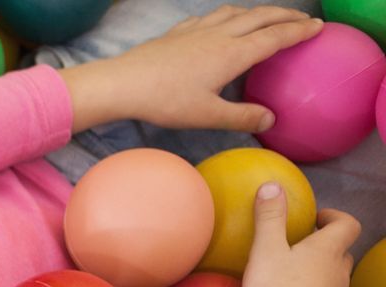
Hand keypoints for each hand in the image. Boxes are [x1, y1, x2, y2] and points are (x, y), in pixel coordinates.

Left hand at [61, 6, 322, 133]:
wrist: (122, 83)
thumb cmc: (165, 101)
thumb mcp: (207, 115)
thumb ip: (240, 117)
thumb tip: (270, 120)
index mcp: (233, 53)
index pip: (275, 37)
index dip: (299, 31)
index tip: (318, 27)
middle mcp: (220, 35)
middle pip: (261, 17)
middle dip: (286, 16)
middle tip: (304, 19)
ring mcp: (198, 30)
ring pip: (236, 13)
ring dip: (258, 12)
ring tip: (268, 16)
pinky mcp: (178, 32)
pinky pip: (210, 17)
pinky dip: (226, 16)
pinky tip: (220, 22)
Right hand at [185, 185, 359, 286]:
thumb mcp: (265, 249)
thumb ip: (269, 217)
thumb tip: (271, 186)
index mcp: (327, 250)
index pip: (348, 225)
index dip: (336, 218)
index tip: (317, 220)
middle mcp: (339, 272)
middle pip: (343, 253)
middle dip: (328, 248)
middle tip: (303, 249)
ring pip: (336, 280)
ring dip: (323, 275)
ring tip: (296, 280)